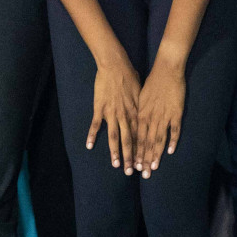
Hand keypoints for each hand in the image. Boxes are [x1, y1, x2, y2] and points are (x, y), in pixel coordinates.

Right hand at [89, 49, 142, 173]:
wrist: (114, 65)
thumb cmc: (129, 76)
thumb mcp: (141, 92)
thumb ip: (141, 106)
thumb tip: (146, 115)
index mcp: (136, 113)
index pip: (140, 136)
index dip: (142, 151)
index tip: (144, 163)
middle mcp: (125, 116)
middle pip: (128, 141)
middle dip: (130, 157)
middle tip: (131, 171)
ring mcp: (111, 113)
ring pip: (114, 136)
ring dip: (115, 152)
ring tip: (115, 165)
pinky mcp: (100, 108)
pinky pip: (96, 125)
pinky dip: (92, 136)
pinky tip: (89, 146)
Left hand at [135, 57, 186, 176]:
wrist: (166, 70)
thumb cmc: (152, 82)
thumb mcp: (140, 97)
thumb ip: (138, 111)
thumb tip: (134, 123)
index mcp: (140, 113)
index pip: (136, 137)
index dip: (135, 152)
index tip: (133, 165)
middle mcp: (150, 117)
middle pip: (146, 142)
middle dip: (143, 159)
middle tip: (142, 174)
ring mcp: (163, 116)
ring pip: (158, 139)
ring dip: (155, 155)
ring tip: (153, 168)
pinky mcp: (175, 113)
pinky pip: (173, 130)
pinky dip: (172, 141)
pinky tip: (169, 152)